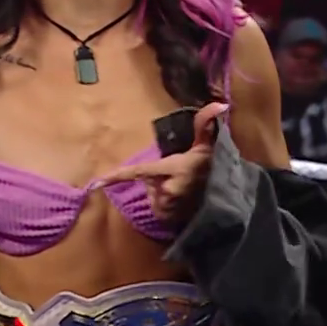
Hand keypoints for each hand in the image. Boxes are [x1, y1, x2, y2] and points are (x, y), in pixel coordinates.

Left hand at [98, 102, 227, 220]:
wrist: (229, 195)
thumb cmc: (214, 167)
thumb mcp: (208, 144)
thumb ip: (206, 123)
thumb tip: (220, 104)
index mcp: (173, 169)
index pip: (139, 172)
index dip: (117, 176)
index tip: (97, 181)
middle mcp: (169, 191)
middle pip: (148, 183)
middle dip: (157, 178)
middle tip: (177, 173)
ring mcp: (171, 208)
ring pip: (154, 197)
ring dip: (162, 191)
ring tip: (182, 187)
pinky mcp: (174, 220)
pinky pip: (160, 210)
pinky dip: (166, 205)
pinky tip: (181, 201)